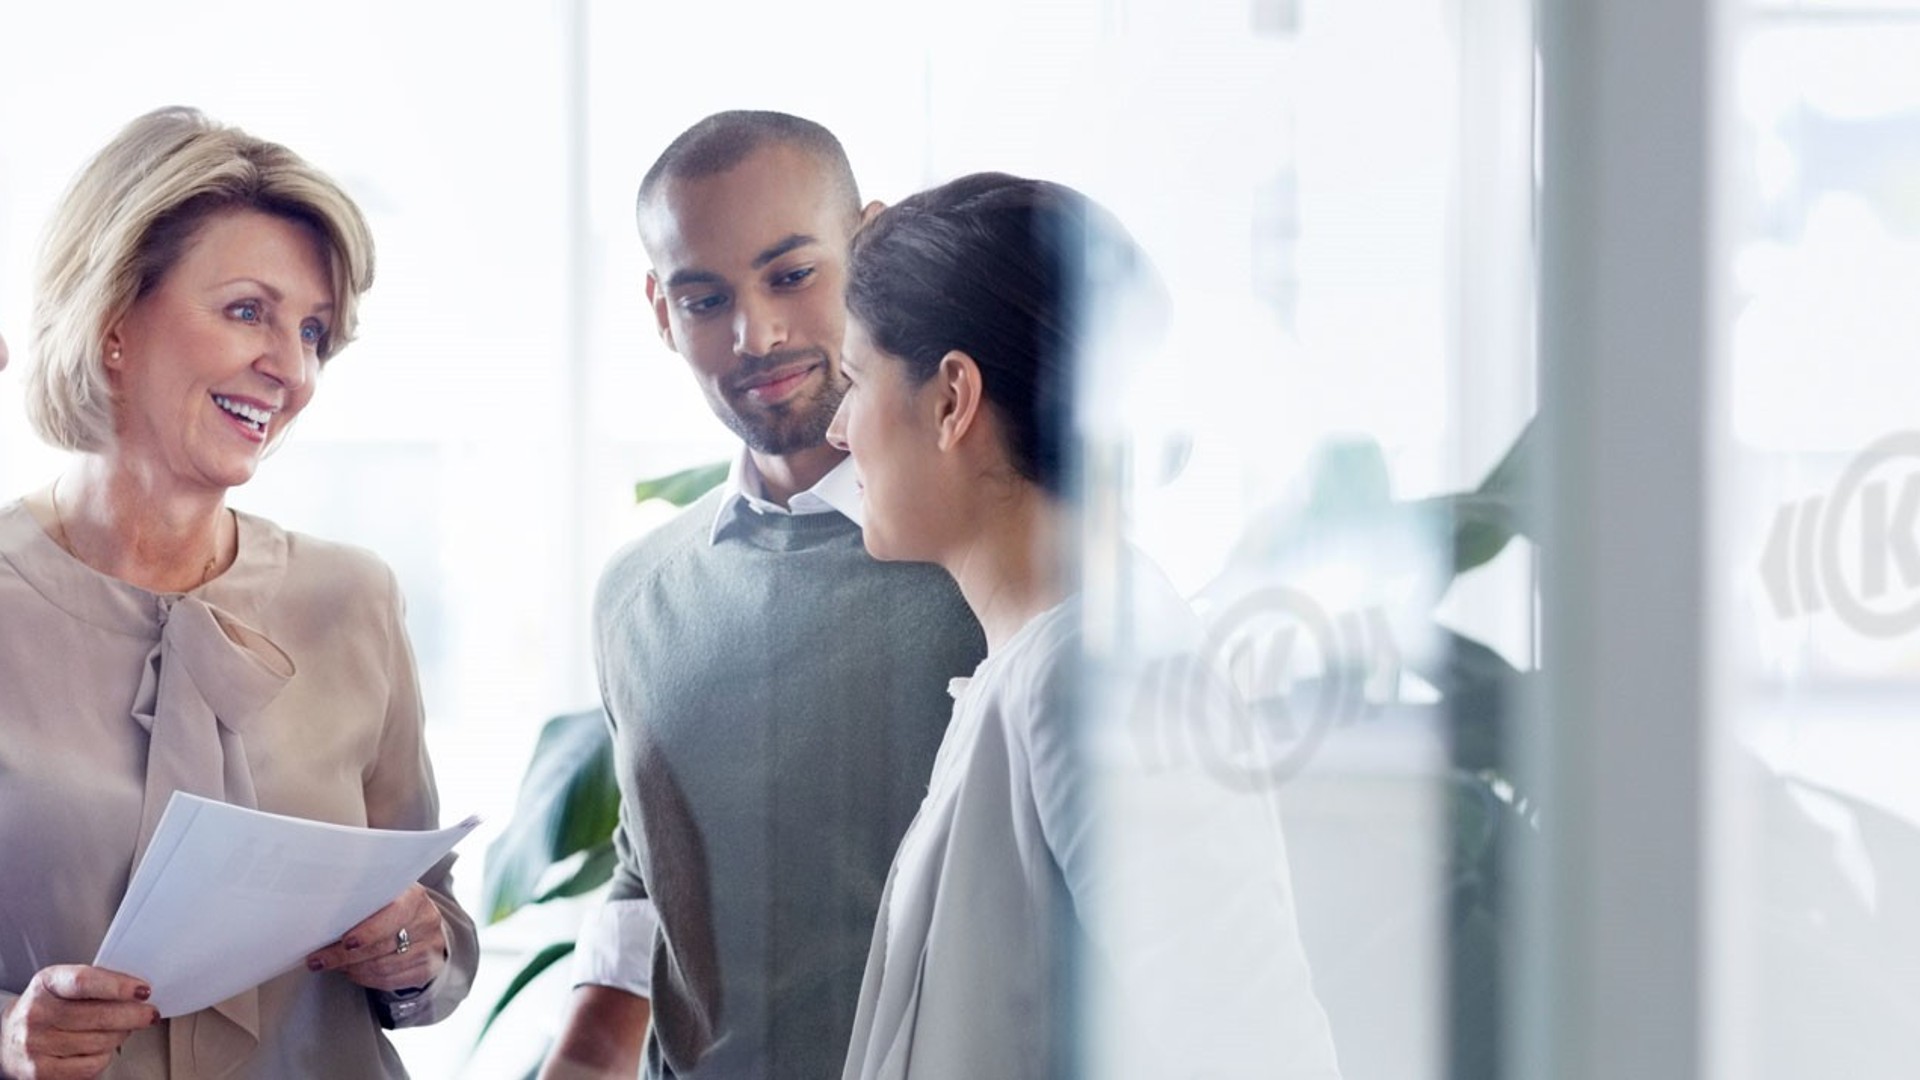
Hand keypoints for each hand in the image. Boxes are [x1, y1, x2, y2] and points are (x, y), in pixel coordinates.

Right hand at [0, 965, 158, 1079]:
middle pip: (98, 1016)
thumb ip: (97, 984)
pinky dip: (104, 1057)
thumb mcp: (64, 985)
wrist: (9, 1037)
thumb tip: (138, 992)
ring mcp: (36, 1044)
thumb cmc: (47, 1007)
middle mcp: (37, 1013)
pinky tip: (102, 1048)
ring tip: (122, 1029)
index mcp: (47, 983)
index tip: (142, 990)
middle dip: (133, 1015)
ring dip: (121, 1036)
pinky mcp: (40, 1071)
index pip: (84, 981)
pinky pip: (89, 1066)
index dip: (118, 986)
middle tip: (148, 1014)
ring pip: (99, 1042)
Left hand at [305, 884, 446, 993]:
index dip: (369, 930)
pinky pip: (389, 981)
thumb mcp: (382, 895)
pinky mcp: (427, 969)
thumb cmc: (391, 908)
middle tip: (319, 960)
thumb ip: (361, 903)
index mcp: (414, 897)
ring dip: (352, 969)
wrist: (422, 924)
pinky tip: (353, 971)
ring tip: (335, 964)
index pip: (393, 914)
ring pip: (383, 967)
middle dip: (344, 955)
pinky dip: (365, 978)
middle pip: (382, 946)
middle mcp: (426, 921)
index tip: (345, 941)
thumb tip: (322, 921)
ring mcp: (430, 947)